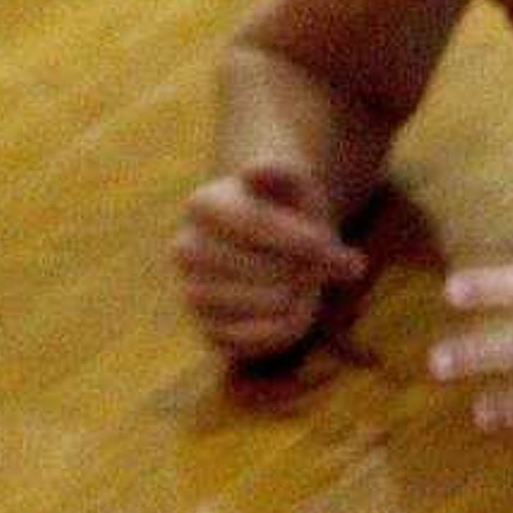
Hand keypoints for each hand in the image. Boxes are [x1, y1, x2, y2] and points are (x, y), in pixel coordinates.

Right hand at [171, 163, 369, 359]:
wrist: (270, 239)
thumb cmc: (286, 206)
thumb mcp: (293, 181)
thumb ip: (283, 173)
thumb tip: (254, 171)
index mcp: (203, 204)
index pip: (256, 225)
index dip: (301, 239)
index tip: (327, 242)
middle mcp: (185, 249)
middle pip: (263, 269)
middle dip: (304, 269)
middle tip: (321, 265)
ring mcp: (191, 291)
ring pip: (256, 305)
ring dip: (297, 299)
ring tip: (307, 285)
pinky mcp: (206, 329)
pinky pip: (243, 341)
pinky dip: (280, 331)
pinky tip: (295, 312)